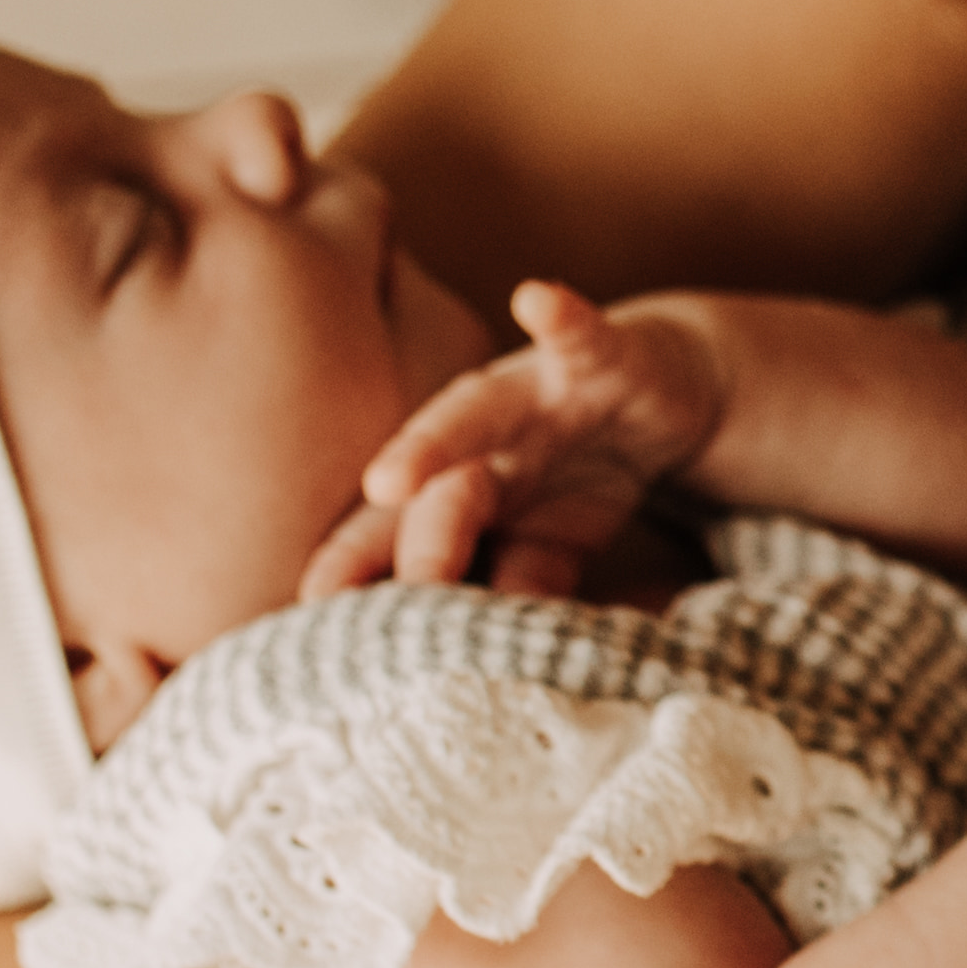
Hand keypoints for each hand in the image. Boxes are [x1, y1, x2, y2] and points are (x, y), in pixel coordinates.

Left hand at [330, 281, 740, 599]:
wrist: (659, 393)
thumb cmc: (579, 472)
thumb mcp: (551, 549)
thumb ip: (515, 591)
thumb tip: (477, 667)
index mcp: (456, 489)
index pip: (394, 538)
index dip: (352, 574)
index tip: (307, 622)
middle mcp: (477, 440)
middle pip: (428, 493)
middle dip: (401, 546)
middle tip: (363, 600)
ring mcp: (532, 393)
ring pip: (474, 415)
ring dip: (432, 442)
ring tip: (388, 478)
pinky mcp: (598, 355)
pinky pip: (580, 336)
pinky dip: (559, 318)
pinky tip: (535, 301)